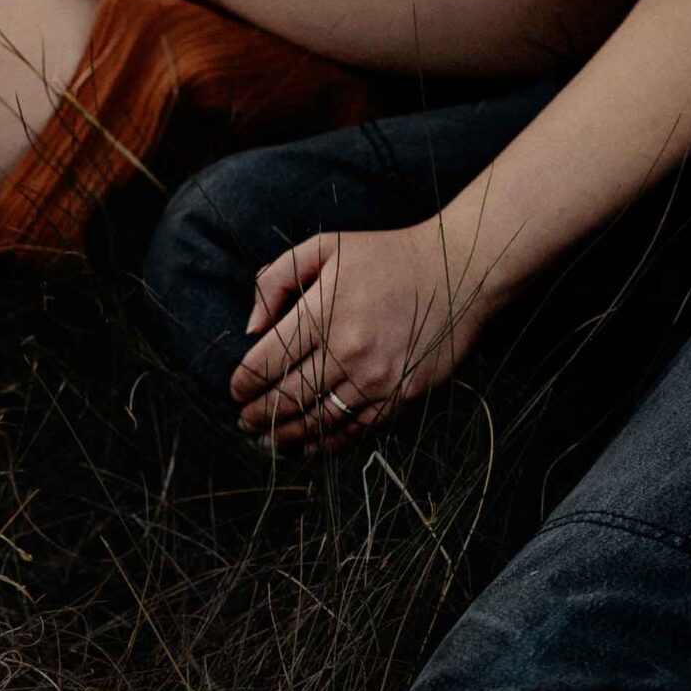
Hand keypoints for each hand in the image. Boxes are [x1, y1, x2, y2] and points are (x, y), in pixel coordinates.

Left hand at [229, 223, 498, 451]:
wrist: (456, 270)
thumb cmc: (387, 256)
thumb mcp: (328, 246)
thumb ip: (278, 278)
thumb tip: (252, 327)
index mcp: (323, 312)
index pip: (266, 362)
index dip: (243, 383)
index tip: (234, 391)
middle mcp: (346, 350)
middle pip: (286, 398)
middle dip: (257, 415)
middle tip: (244, 421)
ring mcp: (375, 378)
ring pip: (316, 422)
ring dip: (284, 435)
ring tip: (267, 439)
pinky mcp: (400, 396)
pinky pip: (354, 431)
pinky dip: (325, 444)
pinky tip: (308, 444)